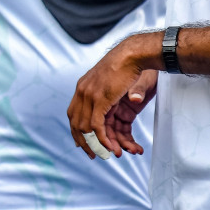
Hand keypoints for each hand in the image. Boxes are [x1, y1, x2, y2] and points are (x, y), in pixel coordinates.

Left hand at [69, 34, 156, 159]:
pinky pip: (96, 124)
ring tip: (109, 155)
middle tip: (95, 155)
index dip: (77, 131)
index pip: (74, 114)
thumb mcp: (117, 86)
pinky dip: (102, 138)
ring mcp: (90, 95)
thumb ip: (113, 101)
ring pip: (86, 127)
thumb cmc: (131, 68)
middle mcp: (83, 92)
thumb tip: (122, 109)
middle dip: (85, 142)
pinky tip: (110, 147)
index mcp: (83, 88)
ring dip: (97, 143)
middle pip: (76, 123)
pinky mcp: (100, 99)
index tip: (83, 144)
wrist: (135, 54)